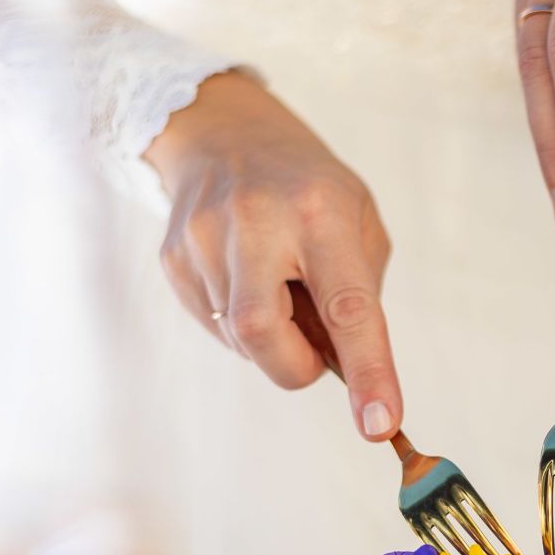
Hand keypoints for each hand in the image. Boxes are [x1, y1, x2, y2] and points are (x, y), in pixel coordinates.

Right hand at [144, 70, 399, 438]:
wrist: (223, 130)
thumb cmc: (308, 186)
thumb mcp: (357, 219)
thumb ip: (358, 295)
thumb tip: (340, 371)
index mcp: (319, 211)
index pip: (347, 307)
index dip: (367, 370)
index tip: (380, 423)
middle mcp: (256, 222)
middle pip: (263, 333)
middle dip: (294, 366)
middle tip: (313, 354)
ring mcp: (204, 238)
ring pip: (239, 339)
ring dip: (272, 339)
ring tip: (279, 286)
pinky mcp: (173, 256)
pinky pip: (213, 325)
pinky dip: (242, 326)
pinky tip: (248, 281)